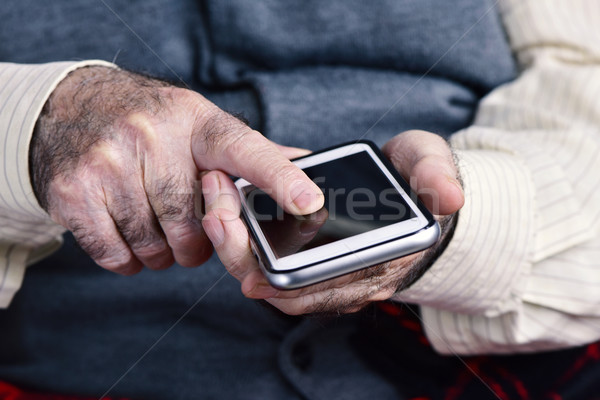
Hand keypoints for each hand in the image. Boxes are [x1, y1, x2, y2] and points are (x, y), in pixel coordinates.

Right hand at [30, 66, 322, 274]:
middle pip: (194, 224)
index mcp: (196, 121)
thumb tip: (308, 164)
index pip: (245, 151)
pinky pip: (117, 255)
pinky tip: (129, 235)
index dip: (280, 179)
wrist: (74, 107)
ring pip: (156, 246)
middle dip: (196, 242)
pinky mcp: (74, 191)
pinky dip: (129, 259)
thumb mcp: (200, 124)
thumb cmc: (152, 125)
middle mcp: (152, 136)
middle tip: (185, 226)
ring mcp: (108, 162)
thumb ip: (251, 152)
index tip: (308, 202)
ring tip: (155, 225)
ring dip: (162, 253)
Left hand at [202, 130, 463, 314]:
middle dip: (245, 259)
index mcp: (383, 259)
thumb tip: (448, 198)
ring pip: (278, 285)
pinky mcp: (319, 263)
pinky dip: (250, 250)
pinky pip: (279, 270)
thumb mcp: (431, 163)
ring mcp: (336, 275)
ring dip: (240, 253)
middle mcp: (357, 278)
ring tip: (216, 209)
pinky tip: (231, 217)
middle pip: (290, 292)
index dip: (287, 281)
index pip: (329, 286)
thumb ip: (436, 176)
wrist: (413, 188)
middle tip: (216, 212)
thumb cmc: (418, 176)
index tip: (249, 262)